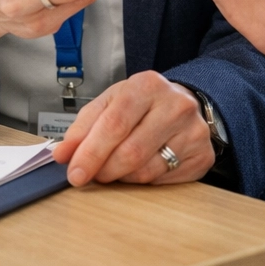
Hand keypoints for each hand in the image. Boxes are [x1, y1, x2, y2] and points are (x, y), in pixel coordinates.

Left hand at [52, 71, 214, 184]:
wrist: (184, 103)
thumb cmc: (142, 104)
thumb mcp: (111, 102)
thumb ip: (83, 126)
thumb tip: (62, 153)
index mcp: (147, 85)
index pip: (114, 124)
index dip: (91, 152)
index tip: (75, 171)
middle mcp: (175, 106)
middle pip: (130, 152)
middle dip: (104, 169)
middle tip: (92, 175)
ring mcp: (193, 132)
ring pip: (146, 171)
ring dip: (122, 177)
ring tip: (116, 167)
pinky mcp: (202, 156)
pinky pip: (163, 180)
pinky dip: (143, 180)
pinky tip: (140, 167)